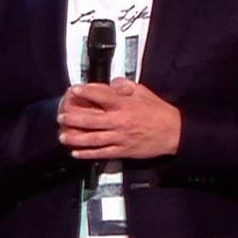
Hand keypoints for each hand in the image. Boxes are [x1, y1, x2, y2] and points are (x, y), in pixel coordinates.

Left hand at [58, 78, 182, 159]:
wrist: (175, 133)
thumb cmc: (159, 112)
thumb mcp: (143, 93)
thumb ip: (125, 86)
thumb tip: (111, 83)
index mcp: (124, 105)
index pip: (101, 96)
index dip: (85, 92)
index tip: (73, 90)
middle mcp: (120, 121)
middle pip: (90, 120)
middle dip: (72, 118)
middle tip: (61, 116)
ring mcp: (120, 137)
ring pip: (92, 138)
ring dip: (75, 138)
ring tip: (63, 136)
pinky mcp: (122, 151)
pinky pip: (101, 153)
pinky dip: (87, 154)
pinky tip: (76, 153)